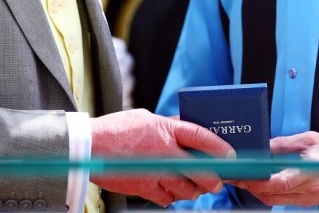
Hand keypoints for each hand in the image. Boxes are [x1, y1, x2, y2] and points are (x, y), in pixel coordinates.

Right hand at [90, 109, 234, 206]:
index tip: (230, 156)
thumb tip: (187, 131)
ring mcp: (153, 171)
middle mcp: (162, 150)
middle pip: (198, 169)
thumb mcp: (146, 119)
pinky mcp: (142, 187)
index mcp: (165, 128)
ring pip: (185, 189)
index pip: (200, 137)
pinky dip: (170, 197)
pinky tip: (168, 190)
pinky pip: (166, 198)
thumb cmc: (116, 129)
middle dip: (212, 179)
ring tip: (192, 188)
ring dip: (192, 191)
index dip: (219, 147)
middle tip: (216, 182)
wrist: (88, 146)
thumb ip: (167, 126)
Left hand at [228, 131, 318, 206]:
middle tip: (234, 174)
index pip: (279, 183)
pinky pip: (282, 200)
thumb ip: (285, 144)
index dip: (258, 181)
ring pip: (273, 200)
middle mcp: (308, 191)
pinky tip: (261, 181)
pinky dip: (269, 192)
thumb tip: (263, 145)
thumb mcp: (312, 139)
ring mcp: (308, 200)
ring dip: (257, 190)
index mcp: (310, 173)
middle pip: (271, 194)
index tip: (242, 173)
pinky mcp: (307, 203)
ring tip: (243, 176)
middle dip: (250, 185)